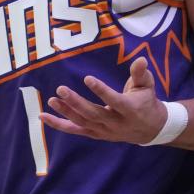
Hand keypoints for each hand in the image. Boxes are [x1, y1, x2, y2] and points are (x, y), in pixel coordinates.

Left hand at [39, 57, 168, 144]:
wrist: (150, 130)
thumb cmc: (146, 102)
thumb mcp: (147, 86)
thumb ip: (141, 73)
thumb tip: (140, 59)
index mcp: (130, 110)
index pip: (114, 101)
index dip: (101, 91)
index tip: (87, 78)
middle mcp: (115, 123)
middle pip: (93, 114)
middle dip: (76, 102)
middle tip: (60, 89)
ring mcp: (104, 131)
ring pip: (82, 122)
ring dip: (66, 112)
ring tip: (52, 100)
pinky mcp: (95, 134)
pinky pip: (75, 130)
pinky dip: (59, 124)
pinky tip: (43, 117)